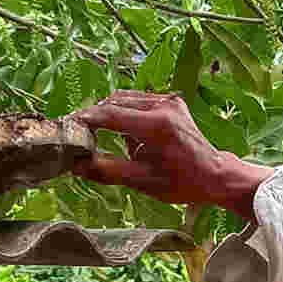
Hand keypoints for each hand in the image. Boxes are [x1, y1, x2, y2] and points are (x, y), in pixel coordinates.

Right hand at [73, 92, 272, 220]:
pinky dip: (124, 113)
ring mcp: (169, 101)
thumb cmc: (182, 182)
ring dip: (108, 113)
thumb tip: (77, 166)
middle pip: (115, 102)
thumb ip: (108, 171)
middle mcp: (164, 106)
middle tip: (77, 131)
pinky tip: (121, 131)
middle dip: (94, 115)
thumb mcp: (142, 182)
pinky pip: (138, 101)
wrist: (214, 174)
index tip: (69, 126)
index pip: (111, 115)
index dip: (86, 120)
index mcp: (158, 125)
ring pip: (125, 98)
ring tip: (94, 131)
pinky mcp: (171, 101)